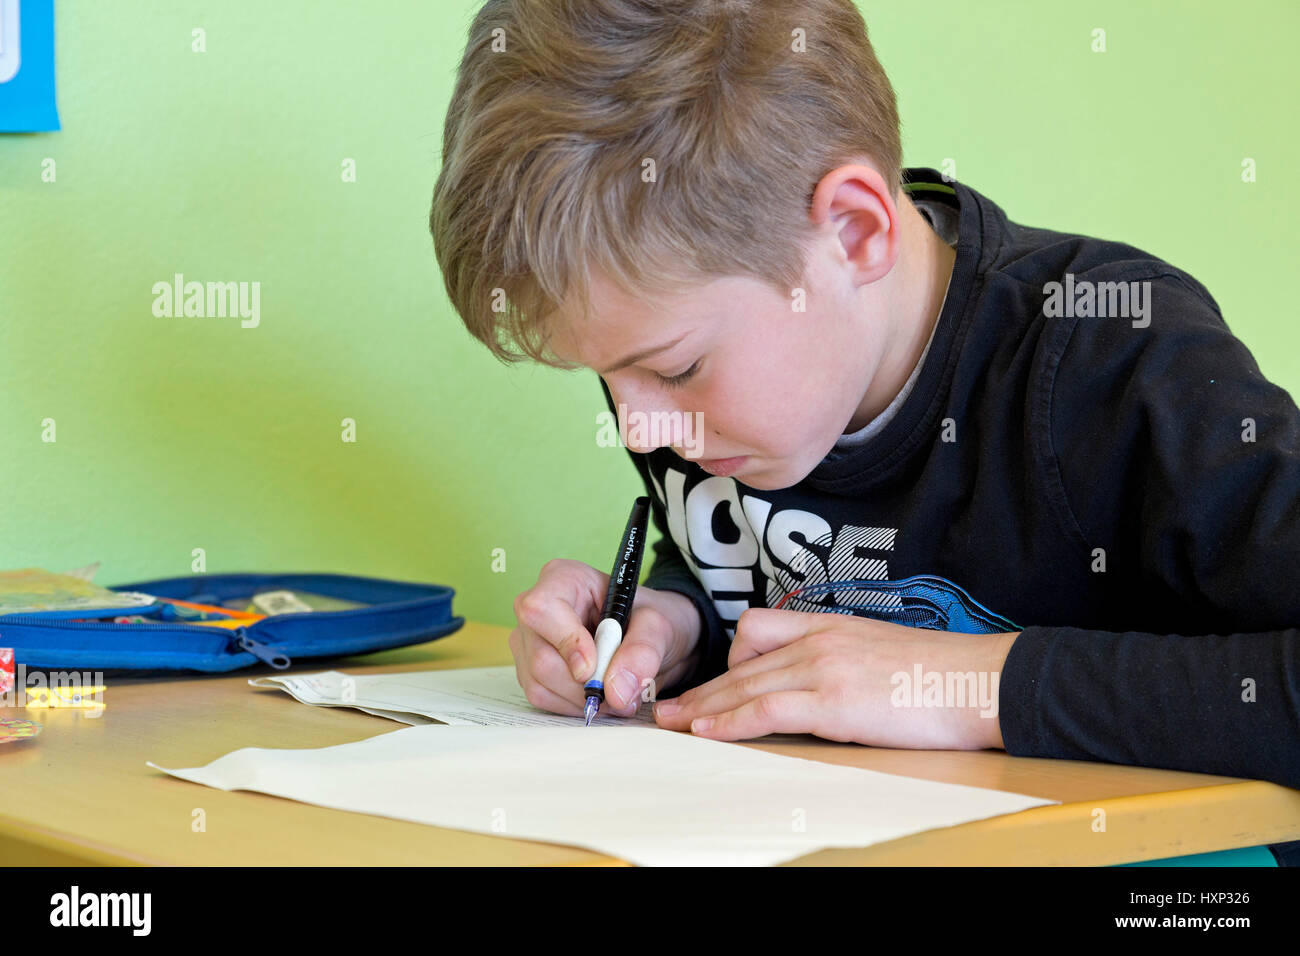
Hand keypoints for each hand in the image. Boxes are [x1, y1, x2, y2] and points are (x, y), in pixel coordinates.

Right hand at [509, 558, 702, 718]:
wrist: (650, 638)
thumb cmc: (649, 620)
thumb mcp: (659, 626)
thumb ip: (642, 653)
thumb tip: (617, 692)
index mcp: (564, 579)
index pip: (541, 609)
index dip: (566, 642)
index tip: (593, 667)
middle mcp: (537, 608)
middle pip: (542, 658)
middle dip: (585, 684)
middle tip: (622, 688)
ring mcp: (529, 640)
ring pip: (539, 683)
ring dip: (582, 699)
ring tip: (615, 690)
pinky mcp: (529, 668)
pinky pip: (542, 698)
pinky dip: (573, 705)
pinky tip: (598, 694)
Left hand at [652, 607, 1016, 749]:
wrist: (979, 680)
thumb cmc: (940, 676)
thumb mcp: (879, 656)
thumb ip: (842, 664)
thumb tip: (822, 693)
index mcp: (829, 627)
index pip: (757, 632)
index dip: (726, 660)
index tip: (707, 683)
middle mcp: (818, 640)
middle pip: (740, 661)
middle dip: (701, 687)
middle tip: (669, 705)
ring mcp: (823, 667)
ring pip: (743, 684)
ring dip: (703, 706)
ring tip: (673, 723)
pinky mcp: (832, 700)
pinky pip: (765, 709)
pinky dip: (730, 721)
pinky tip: (707, 733)